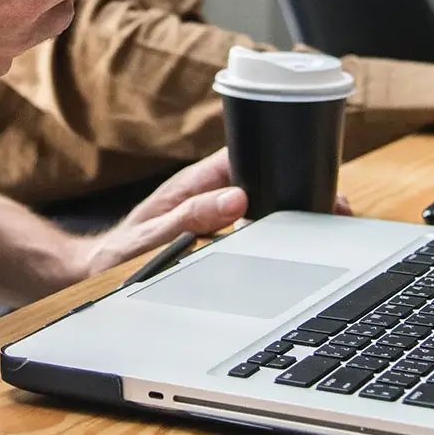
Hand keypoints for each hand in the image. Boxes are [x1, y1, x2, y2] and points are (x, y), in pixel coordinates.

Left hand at [66, 150, 354, 282]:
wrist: (96, 278)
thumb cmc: (118, 256)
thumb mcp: (151, 238)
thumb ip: (190, 218)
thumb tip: (236, 199)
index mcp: (194, 185)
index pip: (245, 157)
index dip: (280, 159)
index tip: (311, 172)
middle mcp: (208, 195)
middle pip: (263, 181)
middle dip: (300, 189)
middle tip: (337, 205)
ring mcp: (215, 215)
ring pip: (264, 206)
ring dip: (294, 213)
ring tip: (331, 223)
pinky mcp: (219, 237)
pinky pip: (256, 230)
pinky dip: (281, 234)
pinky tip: (303, 245)